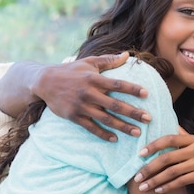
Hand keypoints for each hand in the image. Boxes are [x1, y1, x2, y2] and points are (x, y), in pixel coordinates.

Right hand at [34, 52, 150, 140]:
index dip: (132, 89)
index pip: (117, 84)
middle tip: (149, 119)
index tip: (146, 94)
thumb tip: (127, 55)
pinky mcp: (73, 116)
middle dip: (133, 113)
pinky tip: (115, 138)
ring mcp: (81, 106)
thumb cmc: (70, 70)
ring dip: (122, 126)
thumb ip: (109, 60)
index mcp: (94, 79)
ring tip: (137, 132)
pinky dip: (103, 134)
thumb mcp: (89, 62)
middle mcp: (89, 93)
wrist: (44, 82)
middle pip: (115, 105)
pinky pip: (91, 127)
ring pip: (105, 118)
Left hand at [136, 129, 193, 192]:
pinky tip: (158, 190)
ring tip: (143, 187)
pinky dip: (168, 187)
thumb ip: (182, 135)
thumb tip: (166, 121)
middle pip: (167, 158)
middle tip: (137, 177)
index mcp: (192, 139)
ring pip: (172, 172)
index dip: (153, 145)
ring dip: (155, 181)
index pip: (169, 139)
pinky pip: (181, 182)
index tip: (140, 153)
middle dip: (149, 168)